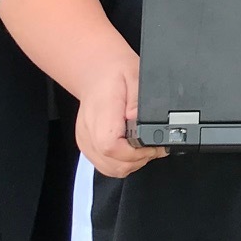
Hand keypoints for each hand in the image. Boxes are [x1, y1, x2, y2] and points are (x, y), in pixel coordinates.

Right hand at [74, 45, 162, 178]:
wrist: (96, 72)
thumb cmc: (115, 73)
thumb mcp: (135, 77)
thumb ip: (139, 100)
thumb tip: (140, 119)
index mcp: (101, 113)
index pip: (110, 147)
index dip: (134, 153)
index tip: (150, 146)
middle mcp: (89, 131)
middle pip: (112, 164)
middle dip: (138, 160)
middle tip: (154, 147)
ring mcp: (86, 140)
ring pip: (109, 169)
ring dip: (131, 164)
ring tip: (144, 148)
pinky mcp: (87, 145)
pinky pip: (105, 165)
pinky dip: (121, 163)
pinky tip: (131, 150)